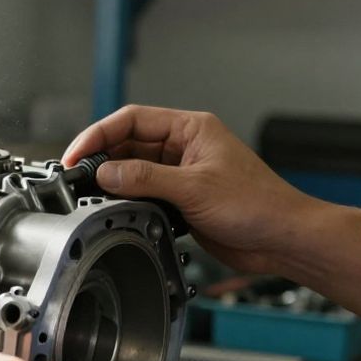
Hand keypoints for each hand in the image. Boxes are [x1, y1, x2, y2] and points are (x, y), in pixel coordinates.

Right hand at [63, 105, 320, 274]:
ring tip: (94, 195)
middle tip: (78, 178)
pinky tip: (119, 210)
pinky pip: (144, 194)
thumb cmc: (258, 204)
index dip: (99, 135)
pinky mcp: (182, 200)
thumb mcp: (194, 187)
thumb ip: (145, 178)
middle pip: (129, 144)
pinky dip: (129, 201)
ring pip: (134, 171)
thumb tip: (105, 172)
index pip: (132, 120)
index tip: (77, 155)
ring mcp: (182, 174)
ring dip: (115, 182)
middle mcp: (184, 147)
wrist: (283, 239)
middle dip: (102, 159)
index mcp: (191, 128)